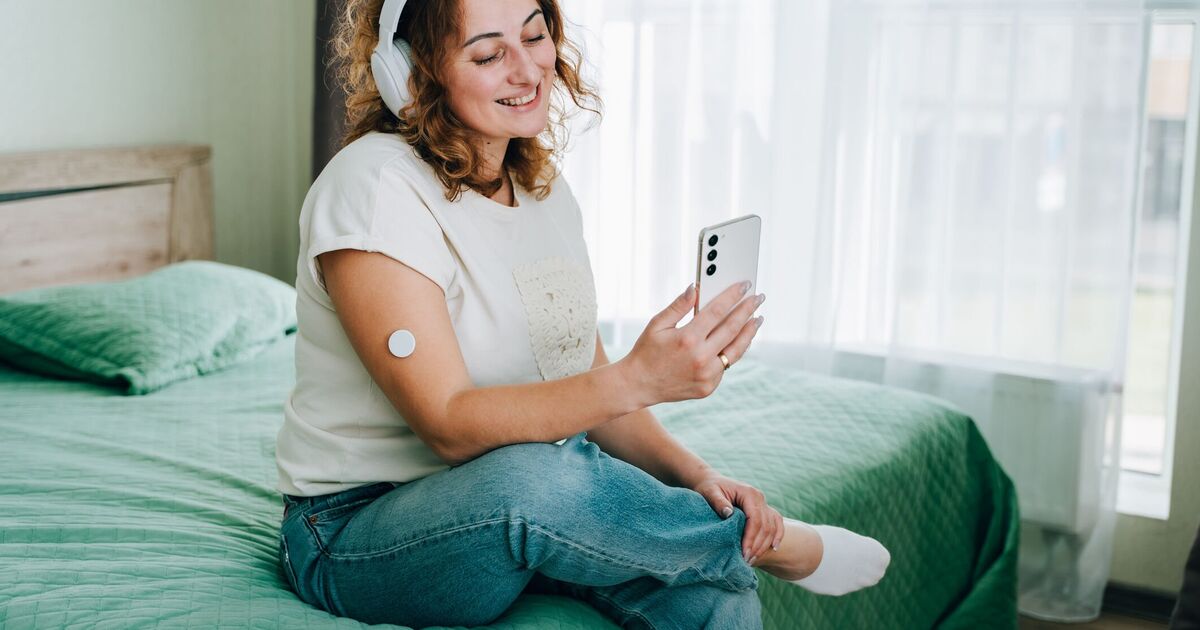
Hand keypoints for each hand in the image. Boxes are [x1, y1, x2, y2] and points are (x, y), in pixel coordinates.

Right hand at [621, 282, 764, 405]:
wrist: (638, 385)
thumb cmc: (646, 351)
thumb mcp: (657, 324)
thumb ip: (678, 306)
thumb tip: (695, 288)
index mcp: (687, 338)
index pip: (717, 311)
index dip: (733, 296)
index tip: (745, 285)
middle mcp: (700, 358)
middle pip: (733, 328)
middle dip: (748, 310)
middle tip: (758, 298)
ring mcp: (707, 375)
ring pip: (736, 350)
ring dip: (749, 333)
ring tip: (758, 319)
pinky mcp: (708, 387)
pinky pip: (726, 366)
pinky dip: (734, 351)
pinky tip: (739, 340)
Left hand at [691, 473, 783, 564]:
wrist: (712, 481)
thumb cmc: (709, 488)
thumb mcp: (709, 493)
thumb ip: (718, 502)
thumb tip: (728, 514)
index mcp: (749, 493)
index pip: (755, 519)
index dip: (751, 538)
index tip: (744, 553)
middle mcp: (759, 497)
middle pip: (765, 525)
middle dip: (757, 545)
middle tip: (747, 561)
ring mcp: (763, 503)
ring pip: (772, 527)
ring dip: (764, 545)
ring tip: (753, 559)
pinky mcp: (764, 509)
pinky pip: (776, 522)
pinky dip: (777, 535)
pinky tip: (773, 548)